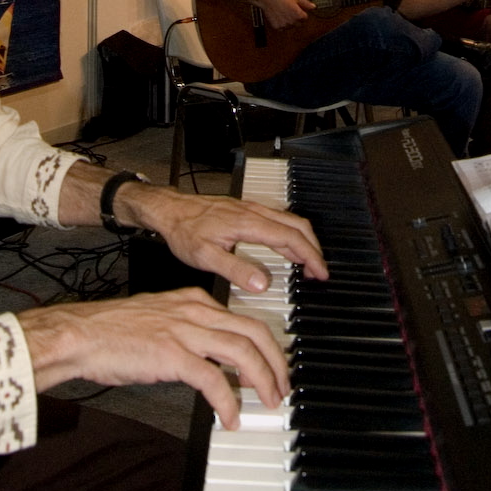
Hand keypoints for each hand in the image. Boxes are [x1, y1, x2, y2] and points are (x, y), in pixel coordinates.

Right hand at [19, 287, 287, 427]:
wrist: (82, 334)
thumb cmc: (113, 330)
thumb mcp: (160, 318)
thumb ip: (189, 330)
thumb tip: (211, 356)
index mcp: (194, 300)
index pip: (245, 318)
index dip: (266, 344)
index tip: (274, 365)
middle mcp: (195, 311)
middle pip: (254, 331)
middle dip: (276, 361)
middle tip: (282, 385)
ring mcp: (184, 331)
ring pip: (242, 352)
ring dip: (262, 380)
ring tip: (267, 401)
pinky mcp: (172, 355)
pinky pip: (213, 379)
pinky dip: (228, 401)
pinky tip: (229, 417)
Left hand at [117, 184, 328, 288]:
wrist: (169, 210)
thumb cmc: (184, 231)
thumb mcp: (206, 256)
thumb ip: (235, 269)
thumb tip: (262, 282)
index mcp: (248, 223)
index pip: (290, 238)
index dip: (310, 256)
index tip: (320, 273)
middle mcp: (253, 212)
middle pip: (297, 226)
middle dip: (313, 249)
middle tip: (319, 272)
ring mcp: (251, 208)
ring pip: (289, 220)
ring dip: (303, 241)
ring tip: (307, 264)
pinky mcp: (245, 209)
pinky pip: (278, 219)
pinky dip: (291, 234)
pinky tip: (287, 248)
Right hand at [255, 0, 315, 28]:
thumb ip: (306, 3)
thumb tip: (313, 7)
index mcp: (298, 15)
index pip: (305, 18)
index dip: (301, 12)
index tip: (296, 8)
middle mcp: (292, 22)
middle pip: (299, 23)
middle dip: (296, 18)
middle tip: (289, 10)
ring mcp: (284, 25)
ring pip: (290, 26)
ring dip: (289, 21)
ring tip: (283, 12)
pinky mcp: (277, 28)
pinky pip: (283, 28)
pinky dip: (281, 23)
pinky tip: (279, 16)